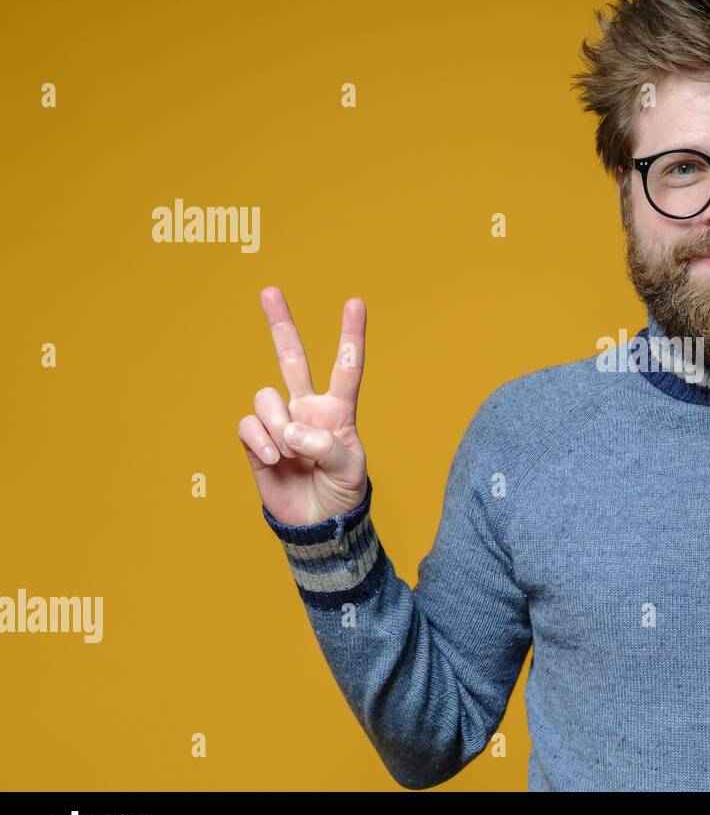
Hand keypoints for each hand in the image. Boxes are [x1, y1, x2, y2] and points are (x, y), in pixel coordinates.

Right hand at [238, 286, 368, 525]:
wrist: (316, 524)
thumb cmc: (341, 494)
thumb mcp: (350, 472)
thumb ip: (327, 446)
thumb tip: (291, 428)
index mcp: (338, 411)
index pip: (347, 368)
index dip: (351, 336)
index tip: (355, 303)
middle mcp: (306, 409)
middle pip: (292, 359)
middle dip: (280, 324)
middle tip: (270, 291)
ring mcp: (279, 423)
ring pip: (267, 397)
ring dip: (276, 423)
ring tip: (289, 452)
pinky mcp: (256, 441)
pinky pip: (249, 424)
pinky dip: (261, 440)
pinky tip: (275, 459)